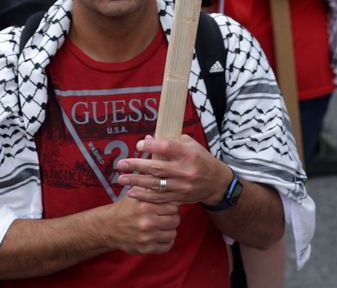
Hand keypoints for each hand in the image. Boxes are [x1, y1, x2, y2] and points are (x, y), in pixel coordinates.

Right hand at [106, 193, 179, 253]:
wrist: (109, 227)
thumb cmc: (125, 209)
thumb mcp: (135, 193)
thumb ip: (150, 186)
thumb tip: (166, 178)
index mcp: (146, 206)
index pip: (173, 206)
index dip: (172, 206)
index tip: (167, 207)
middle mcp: (147, 222)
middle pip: (175, 220)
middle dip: (172, 218)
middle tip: (166, 217)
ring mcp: (147, 237)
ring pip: (173, 234)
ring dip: (170, 230)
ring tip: (163, 226)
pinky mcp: (146, 249)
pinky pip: (167, 246)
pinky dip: (166, 242)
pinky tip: (160, 236)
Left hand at [115, 134, 229, 206]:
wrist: (216, 183)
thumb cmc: (201, 159)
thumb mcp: (191, 145)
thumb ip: (170, 141)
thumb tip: (148, 138)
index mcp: (188, 153)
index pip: (167, 147)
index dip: (151, 146)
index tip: (139, 145)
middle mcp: (185, 170)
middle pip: (157, 167)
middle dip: (137, 166)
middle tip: (121, 164)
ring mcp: (182, 186)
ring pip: (155, 184)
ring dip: (136, 182)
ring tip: (121, 179)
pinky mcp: (179, 198)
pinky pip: (159, 198)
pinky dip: (145, 196)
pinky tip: (132, 193)